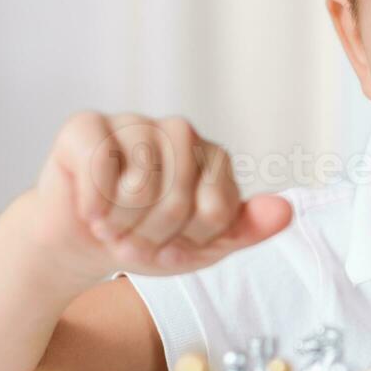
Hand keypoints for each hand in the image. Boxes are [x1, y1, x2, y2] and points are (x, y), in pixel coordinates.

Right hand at [31, 111, 291, 279]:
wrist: (83, 242)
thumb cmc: (147, 239)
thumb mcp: (203, 247)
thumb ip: (246, 229)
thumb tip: (286, 210)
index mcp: (214, 159)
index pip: (214, 211)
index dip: (188, 243)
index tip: (173, 246)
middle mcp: (179, 132)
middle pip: (178, 200)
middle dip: (152, 238)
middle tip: (135, 241)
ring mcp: (134, 123)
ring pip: (139, 184)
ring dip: (121, 225)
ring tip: (112, 227)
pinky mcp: (88, 126)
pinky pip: (99, 166)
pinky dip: (93, 205)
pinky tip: (90, 212)